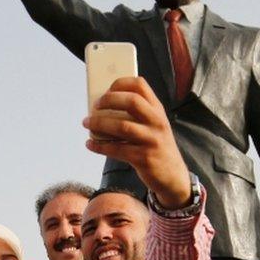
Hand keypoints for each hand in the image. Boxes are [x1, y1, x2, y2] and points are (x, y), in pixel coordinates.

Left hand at [83, 77, 190, 208]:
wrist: (173, 176)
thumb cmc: (156, 147)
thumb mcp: (154, 126)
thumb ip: (138, 114)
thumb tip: (103, 107)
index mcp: (158, 110)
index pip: (141, 85)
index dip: (121, 83)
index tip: (106, 89)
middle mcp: (157, 122)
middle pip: (132, 102)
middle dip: (109, 100)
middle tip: (95, 106)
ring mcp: (152, 140)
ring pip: (122, 126)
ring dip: (99, 124)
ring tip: (86, 123)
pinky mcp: (144, 158)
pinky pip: (117, 149)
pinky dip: (100, 146)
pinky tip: (90, 144)